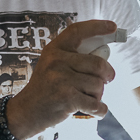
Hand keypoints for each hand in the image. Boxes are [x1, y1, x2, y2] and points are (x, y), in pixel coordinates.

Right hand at [5, 19, 117, 138]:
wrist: (26, 112)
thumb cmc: (45, 88)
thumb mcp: (51, 65)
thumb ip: (72, 58)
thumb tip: (104, 54)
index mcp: (54, 50)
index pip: (78, 31)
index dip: (97, 27)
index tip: (113, 27)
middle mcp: (57, 61)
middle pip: (98, 64)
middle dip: (108, 74)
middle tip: (106, 80)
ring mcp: (62, 80)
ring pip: (99, 85)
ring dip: (98, 95)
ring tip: (86, 97)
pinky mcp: (67, 98)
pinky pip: (97, 104)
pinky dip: (100, 110)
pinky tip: (95, 110)